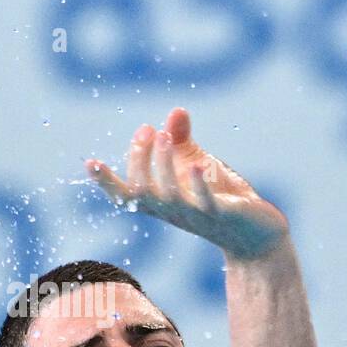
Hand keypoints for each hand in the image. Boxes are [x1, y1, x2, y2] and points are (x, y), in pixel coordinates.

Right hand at [85, 107, 289, 260]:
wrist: (255, 235)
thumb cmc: (221, 200)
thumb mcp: (197, 166)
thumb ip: (182, 141)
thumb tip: (176, 111)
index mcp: (160, 202)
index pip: (126, 195)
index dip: (106, 182)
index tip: (91, 162)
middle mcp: (172, 211)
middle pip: (142, 191)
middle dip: (139, 159)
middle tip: (146, 130)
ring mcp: (195, 214)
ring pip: (169, 195)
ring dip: (162, 164)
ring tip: (163, 135)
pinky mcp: (221, 214)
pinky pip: (205, 202)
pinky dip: (198, 184)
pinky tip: (195, 163)